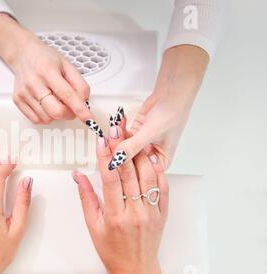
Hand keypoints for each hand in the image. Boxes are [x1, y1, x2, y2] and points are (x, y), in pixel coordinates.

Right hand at [0, 13, 92, 124]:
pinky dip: (45, 117)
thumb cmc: (45, 59)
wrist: (23, 54)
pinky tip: (46, 105)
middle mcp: (34, 82)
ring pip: (47, 118)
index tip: (88, 119)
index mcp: (48, 70)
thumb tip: (84, 103)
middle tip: (71, 107)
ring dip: (56, 115)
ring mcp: (24, 92)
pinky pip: (36, 119)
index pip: (67, 95)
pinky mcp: (17, 100)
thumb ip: (79, 84)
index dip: (80, 109)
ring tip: (55, 101)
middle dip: (68, 114)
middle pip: (55, 111)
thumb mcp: (67, 65)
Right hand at [73, 127, 168, 273]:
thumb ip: (86, 198)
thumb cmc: (112, 250)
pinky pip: (163, 186)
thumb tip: (78, 175)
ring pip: (148, 176)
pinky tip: (150, 155)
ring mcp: (151, 212)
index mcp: (115, 216)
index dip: (105, 157)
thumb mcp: (93, 226)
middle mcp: (135, 212)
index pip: (110, 179)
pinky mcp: (163, 212)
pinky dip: (157, 170)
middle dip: (122, 147)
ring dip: (140, 152)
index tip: (101, 140)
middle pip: (129, 173)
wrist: (136, 268)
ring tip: (134, 134)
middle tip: (117, 127)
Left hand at [108, 45, 208, 169]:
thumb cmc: (172, 113)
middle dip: (118, 149)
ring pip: (124, 147)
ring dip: (116, 137)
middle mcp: (150, 156)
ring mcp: (141, 145)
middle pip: (129, 159)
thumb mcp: (150, 133)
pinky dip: (118, 129)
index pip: (139, 172)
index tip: (113, 161)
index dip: (126, 167)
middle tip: (109, 141)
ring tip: (112, 128)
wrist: (171, 93)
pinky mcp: (135, 135)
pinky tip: (116, 123)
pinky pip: (122, 135)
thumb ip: (132, 147)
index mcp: (160, 163)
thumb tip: (117, 159)